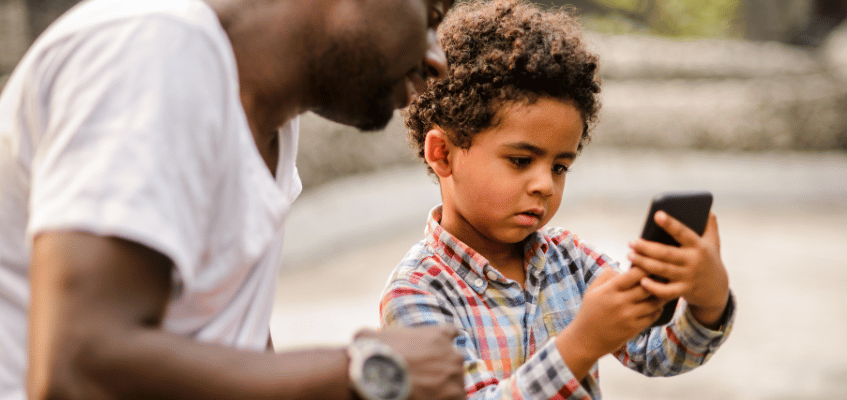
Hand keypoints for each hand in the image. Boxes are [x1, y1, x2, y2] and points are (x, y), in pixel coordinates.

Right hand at [355, 326, 464, 399]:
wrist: (378, 376)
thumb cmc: (374, 354)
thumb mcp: (369, 336)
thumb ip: (372, 334)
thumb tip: (359, 337)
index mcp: (438, 335)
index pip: (452, 333)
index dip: (443, 343)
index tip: (435, 351)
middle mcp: (452, 354)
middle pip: (453, 363)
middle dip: (440, 372)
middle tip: (422, 381)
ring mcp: (455, 376)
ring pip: (455, 385)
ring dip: (443, 390)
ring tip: (423, 394)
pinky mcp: (455, 396)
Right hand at [556, 267, 663, 378]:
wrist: (585, 339)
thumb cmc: (589, 312)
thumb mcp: (592, 290)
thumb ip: (606, 276)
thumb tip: (621, 266)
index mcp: (610, 290)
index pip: (634, 274)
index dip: (646, 267)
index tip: (651, 263)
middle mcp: (620, 302)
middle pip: (648, 287)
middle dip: (658, 280)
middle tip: (665, 275)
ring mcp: (628, 316)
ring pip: (654, 302)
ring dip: (661, 295)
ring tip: (665, 289)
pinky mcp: (634, 328)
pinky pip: (653, 316)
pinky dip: (658, 309)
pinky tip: (656, 305)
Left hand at [628, 211, 729, 327]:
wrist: (717, 290)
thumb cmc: (709, 260)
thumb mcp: (713, 243)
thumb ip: (709, 226)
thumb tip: (707, 208)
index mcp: (699, 246)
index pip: (683, 232)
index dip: (670, 224)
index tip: (657, 215)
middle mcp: (694, 261)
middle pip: (666, 253)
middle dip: (646, 247)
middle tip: (631, 242)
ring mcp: (689, 277)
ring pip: (662, 270)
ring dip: (644, 263)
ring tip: (630, 256)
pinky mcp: (684, 291)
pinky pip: (666, 291)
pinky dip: (653, 287)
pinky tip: (641, 280)